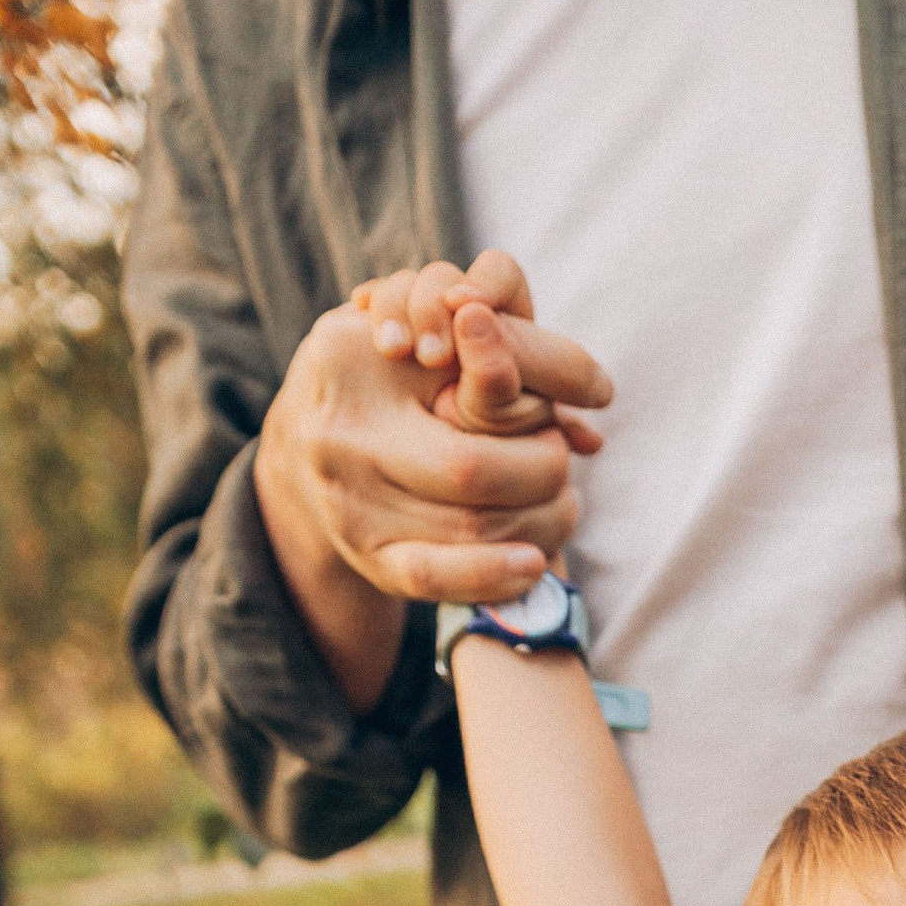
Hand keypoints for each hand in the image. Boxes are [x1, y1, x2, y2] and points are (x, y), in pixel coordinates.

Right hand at [253, 249, 614, 707]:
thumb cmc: (386, 369)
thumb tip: (597, 388)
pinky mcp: (365, 557)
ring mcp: (348, 504)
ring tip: (564, 504)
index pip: (475, 390)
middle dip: (542, 470)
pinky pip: (433, 578)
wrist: (308, 439)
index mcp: (352, 360)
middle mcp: (342, 437)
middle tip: (563, 460)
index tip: (584, 401)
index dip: (542, 402)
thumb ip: (497, 338)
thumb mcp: (422, 326)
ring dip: (538, 523)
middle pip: (472, 474)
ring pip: (467, 530)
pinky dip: (492, 577)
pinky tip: (534, 564)